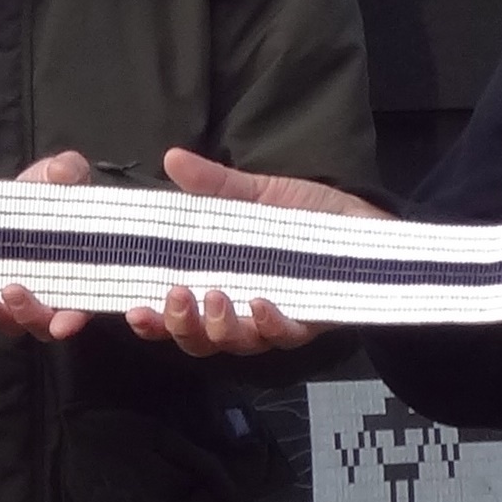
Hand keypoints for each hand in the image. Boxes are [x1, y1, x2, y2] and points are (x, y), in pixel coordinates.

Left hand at [0, 151, 95, 340]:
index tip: (64, 325)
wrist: (25, 193)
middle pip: (41, 321)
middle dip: (28, 314)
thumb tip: (61, 171)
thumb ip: (70, 171)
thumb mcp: (67, 173)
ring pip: (8, 320)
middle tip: (12, 291)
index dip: (73, 318)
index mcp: (78, 273)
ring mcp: (16, 296)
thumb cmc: (55, 190)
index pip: (81, 304)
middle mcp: (48, 293)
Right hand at [116, 147, 380, 353]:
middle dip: (180, 325)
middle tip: (173, 298)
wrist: (368, 225)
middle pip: (200, 339)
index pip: (179, 312)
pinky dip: (268, 323)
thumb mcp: (260, 195)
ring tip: (213, 297)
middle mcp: (242, 311)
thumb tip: (172, 158)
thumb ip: (216, 185)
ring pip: (237, 342)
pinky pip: (283, 334)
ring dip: (218, 326)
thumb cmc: (311, 214)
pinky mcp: (309, 321)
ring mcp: (274, 321)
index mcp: (222, 283)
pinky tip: (260, 303)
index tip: (133, 308)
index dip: (153, 320)